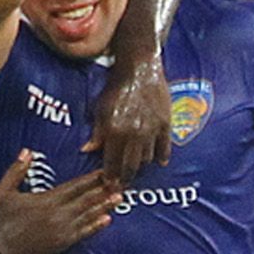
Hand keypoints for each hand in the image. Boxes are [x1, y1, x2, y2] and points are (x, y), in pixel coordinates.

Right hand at [0, 151, 119, 253]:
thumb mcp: (2, 192)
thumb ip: (16, 171)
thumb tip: (27, 152)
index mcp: (46, 201)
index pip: (74, 187)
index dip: (91, 179)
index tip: (104, 171)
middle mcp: (58, 215)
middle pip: (86, 200)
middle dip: (103, 191)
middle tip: (120, 183)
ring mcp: (61, 231)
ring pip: (88, 216)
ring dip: (104, 206)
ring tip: (119, 198)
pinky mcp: (61, 243)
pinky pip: (83, 233)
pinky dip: (96, 226)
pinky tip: (106, 220)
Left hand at [84, 56, 172, 181]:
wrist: (139, 68)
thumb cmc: (116, 86)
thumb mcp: (100, 108)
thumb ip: (97, 132)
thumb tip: (87, 150)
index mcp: (115, 130)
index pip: (111, 162)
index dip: (110, 176)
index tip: (108, 185)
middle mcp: (133, 134)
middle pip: (130, 166)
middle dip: (125, 178)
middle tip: (122, 185)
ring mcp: (151, 130)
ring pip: (147, 159)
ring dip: (141, 165)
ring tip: (136, 169)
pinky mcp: (165, 124)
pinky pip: (165, 148)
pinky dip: (162, 157)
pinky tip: (159, 162)